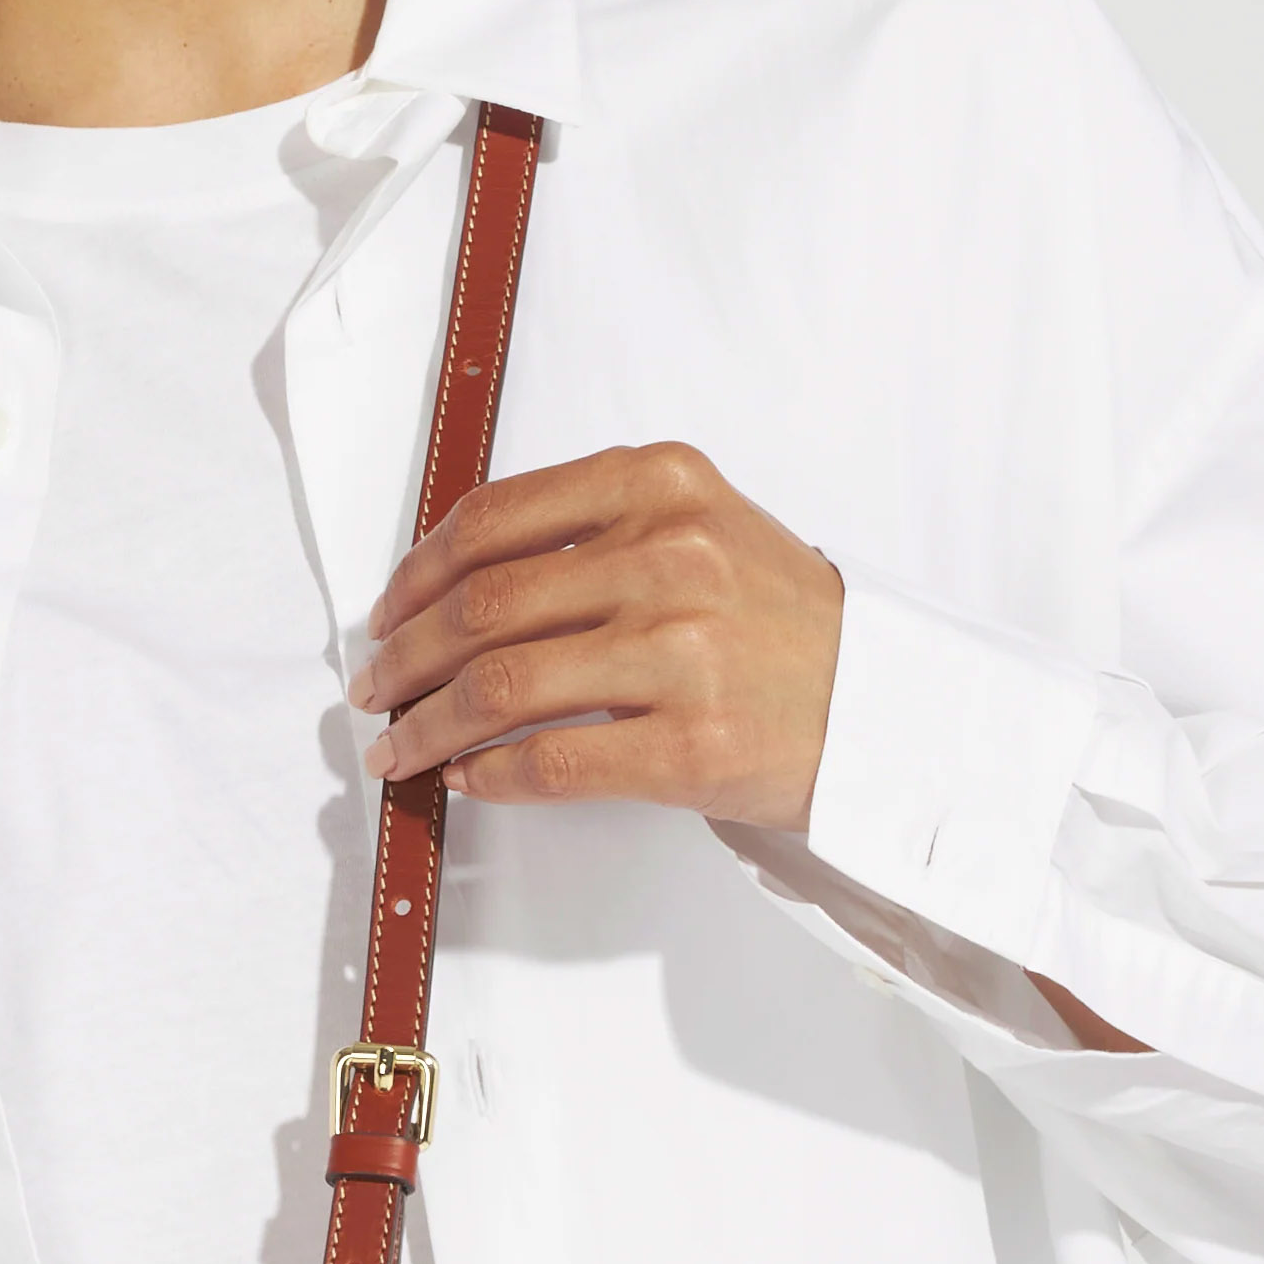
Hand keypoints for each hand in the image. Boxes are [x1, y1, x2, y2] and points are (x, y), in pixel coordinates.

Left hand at [352, 443, 843, 830]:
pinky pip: (550, 761)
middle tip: (376, 686)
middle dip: (405, 655)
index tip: (387, 609)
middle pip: (483, 606)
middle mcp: (671, 557)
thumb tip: (454, 584)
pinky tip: (465, 776)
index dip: (418, 571)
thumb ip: (592, 532)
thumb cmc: (782, 625)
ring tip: (398, 744)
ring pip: (502, 686)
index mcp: (661, 486)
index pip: (496, 519)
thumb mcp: (701, 528)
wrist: (886, 706)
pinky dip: (488, 773)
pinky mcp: (690, 745)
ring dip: (428, 724)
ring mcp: (682, 652)